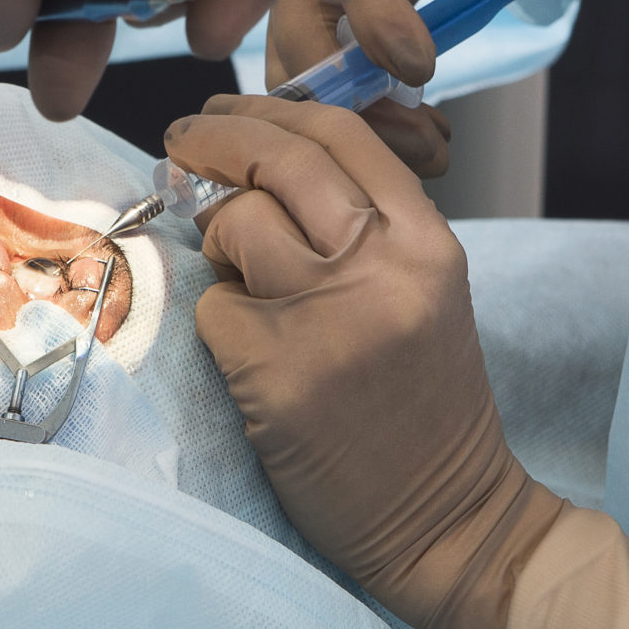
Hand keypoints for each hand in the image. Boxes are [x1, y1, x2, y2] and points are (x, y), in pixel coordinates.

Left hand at [166, 95, 628, 628]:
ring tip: (237, 275)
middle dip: (216, 142)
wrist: (447, 518)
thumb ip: (362, 225)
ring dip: (219, 244)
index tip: (225, 114)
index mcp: (428, 242)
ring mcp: (327, 320)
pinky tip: (251, 355)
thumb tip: (259, 160)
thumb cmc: (422, 401)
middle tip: (182, 144)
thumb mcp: (421, 291)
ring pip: (236, 228)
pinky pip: (214, 310)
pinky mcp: (276, 373)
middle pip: (279, 161)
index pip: (341, 133)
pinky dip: (219, 324)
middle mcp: (383, 268)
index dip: (270, 111)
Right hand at [266, 0, 621, 175]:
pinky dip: (363, 123)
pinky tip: (424, 131)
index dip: (380, 28)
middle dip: (357, 100)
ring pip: (299, 79)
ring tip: (434, 149)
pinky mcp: (314, 31)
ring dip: (359, 126)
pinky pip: (318, 89)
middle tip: (426, 137)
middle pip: (300, 39)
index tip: (427, 71)